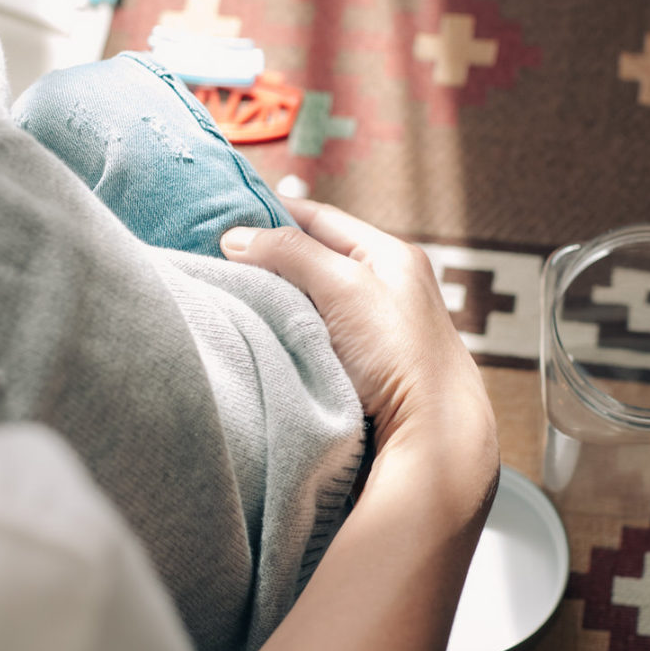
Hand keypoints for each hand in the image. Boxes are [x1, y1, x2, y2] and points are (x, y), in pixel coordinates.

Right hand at [220, 200, 494, 465]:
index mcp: (392, 256)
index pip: (320, 219)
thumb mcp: (345, 286)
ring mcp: (374, 329)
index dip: (271, 214)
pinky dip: (287, 330)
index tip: (224, 221)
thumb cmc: (399, 354)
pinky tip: (261, 333)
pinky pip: (313, 335)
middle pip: (313, 257)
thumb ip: (291, 253)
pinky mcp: (362, 367)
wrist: (431, 436)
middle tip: (218, 260)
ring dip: (275, 297)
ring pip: (310, 298)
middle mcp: (386, 287)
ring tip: (230, 294)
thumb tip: (235, 238)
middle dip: (268, 258)